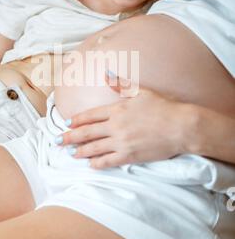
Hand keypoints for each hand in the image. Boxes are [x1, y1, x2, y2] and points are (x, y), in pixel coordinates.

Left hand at [60, 73, 187, 168]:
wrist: (180, 126)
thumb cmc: (163, 107)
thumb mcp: (141, 91)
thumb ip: (120, 84)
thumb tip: (106, 74)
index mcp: (117, 109)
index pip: (90, 116)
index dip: (76, 121)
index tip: (66, 124)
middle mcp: (115, 126)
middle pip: (87, 133)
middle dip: (70, 137)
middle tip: (57, 141)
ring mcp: (122, 142)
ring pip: (94, 148)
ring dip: (80, 151)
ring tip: (70, 153)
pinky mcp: (130, 156)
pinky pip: (109, 161)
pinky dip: (98, 163)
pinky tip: (90, 165)